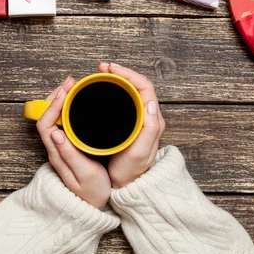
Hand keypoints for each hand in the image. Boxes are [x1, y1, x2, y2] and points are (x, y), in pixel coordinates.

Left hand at [36, 76, 111, 208]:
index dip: (54, 104)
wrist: (92, 208)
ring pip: (53, 117)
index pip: (46, 123)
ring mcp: (60, 146)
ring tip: (73, 87)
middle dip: (56, 95)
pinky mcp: (67, 146)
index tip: (67, 90)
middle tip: (71, 81)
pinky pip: (62, 121)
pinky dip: (67, 107)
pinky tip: (77, 102)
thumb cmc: (91, 192)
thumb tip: (55, 132)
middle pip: (46, 116)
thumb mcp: (84, 175)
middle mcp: (54, 148)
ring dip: (61, 99)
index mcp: (56, 153)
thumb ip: (70, 154)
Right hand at [98, 63, 165, 188]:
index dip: (127, 73)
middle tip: (101, 68)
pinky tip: (100, 89)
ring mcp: (137, 119)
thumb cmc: (131, 171)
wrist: (126, 186)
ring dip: (115, 79)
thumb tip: (151, 103)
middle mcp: (147, 116)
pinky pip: (122, 100)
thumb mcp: (140, 153)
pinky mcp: (127, 123)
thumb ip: (149, 129)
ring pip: (129, 91)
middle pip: (136, 84)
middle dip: (120, 72)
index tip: (110, 69)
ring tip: (100, 74)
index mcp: (153, 120)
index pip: (144, 86)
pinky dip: (112, 90)